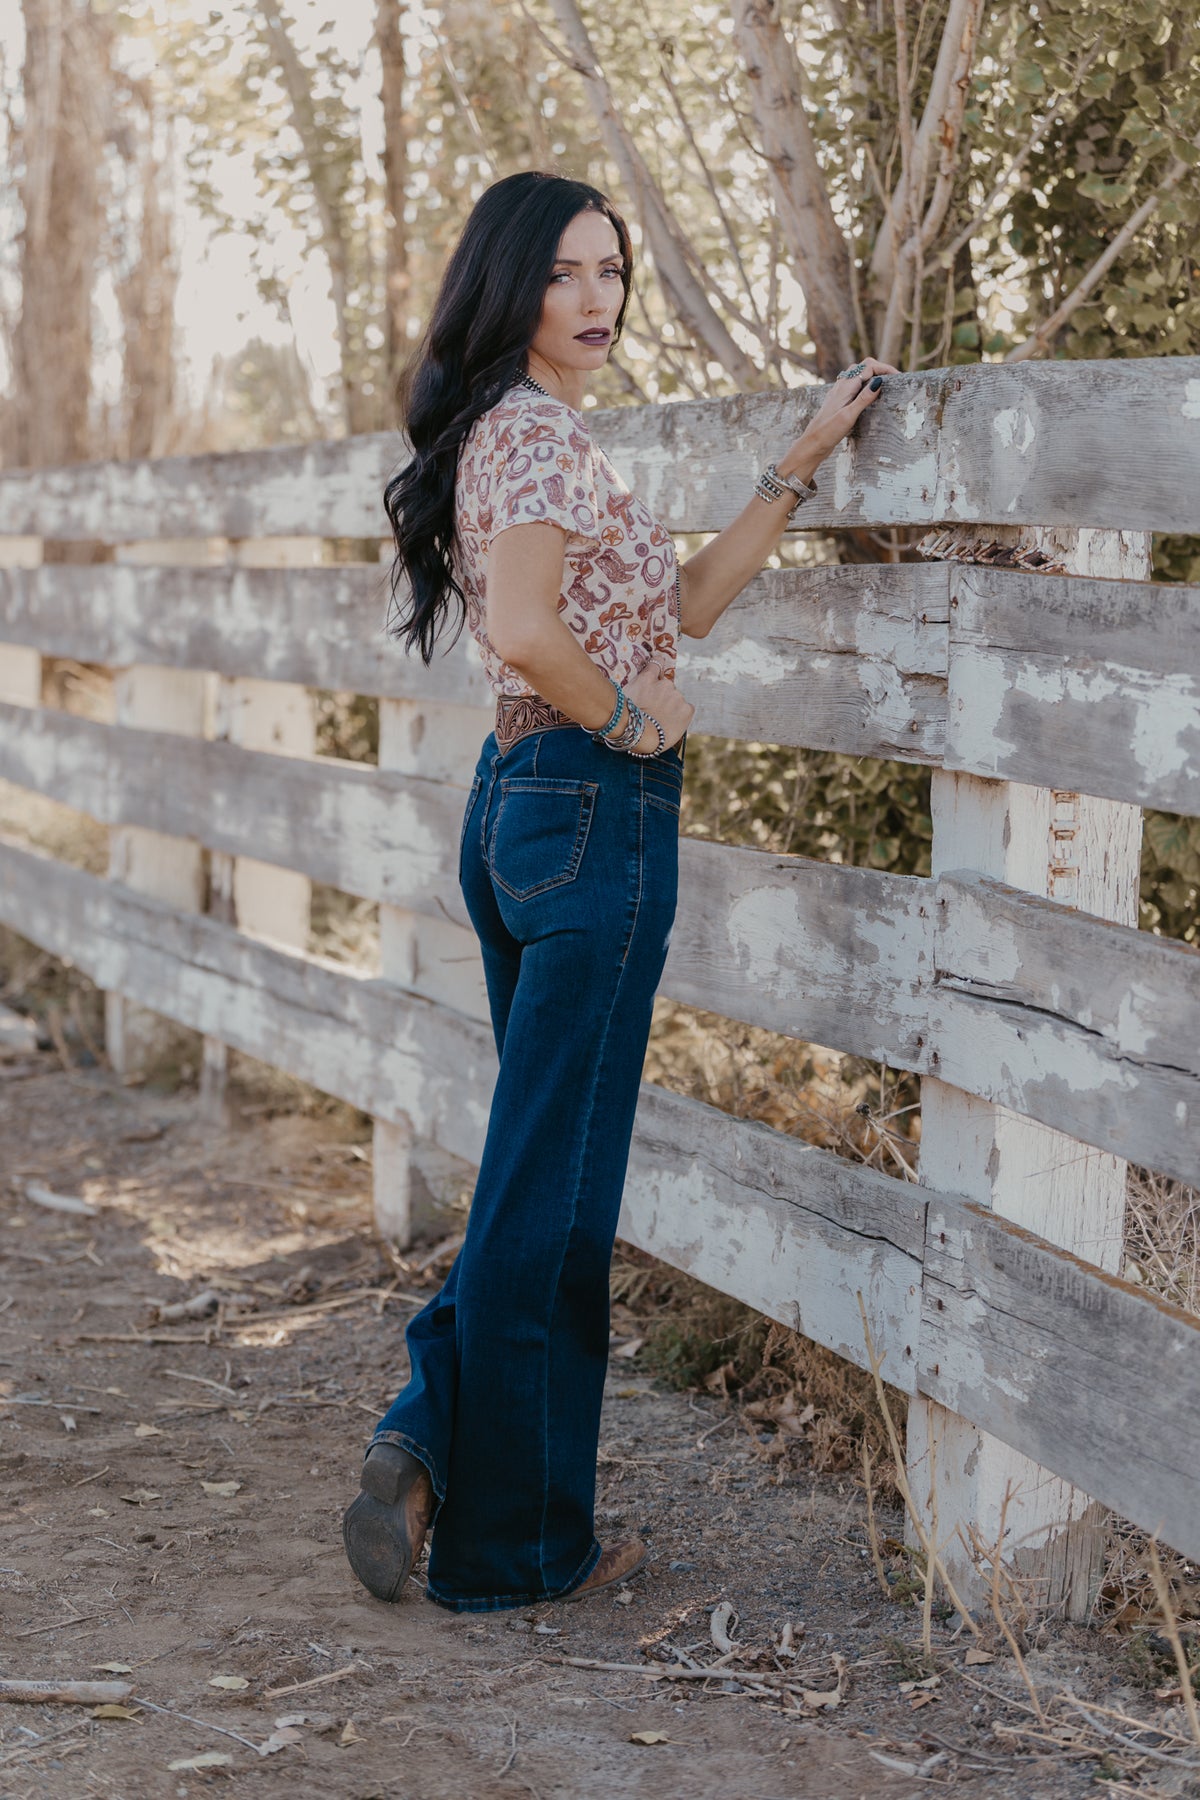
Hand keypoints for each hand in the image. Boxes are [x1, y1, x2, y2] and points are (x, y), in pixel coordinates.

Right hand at [624, 660, 693, 751]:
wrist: (641, 737)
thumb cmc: (626, 720)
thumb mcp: (624, 698)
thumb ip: (634, 688)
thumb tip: (637, 685)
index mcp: (647, 679)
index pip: (656, 663)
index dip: (657, 668)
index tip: (657, 671)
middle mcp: (664, 683)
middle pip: (666, 687)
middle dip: (661, 696)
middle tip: (653, 711)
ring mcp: (677, 696)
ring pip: (676, 699)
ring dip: (670, 707)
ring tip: (660, 721)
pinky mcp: (687, 709)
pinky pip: (687, 709)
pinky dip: (681, 715)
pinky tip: (671, 723)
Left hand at [784, 355, 900, 470]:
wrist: (812, 444)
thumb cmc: (828, 432)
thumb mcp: (849, 416)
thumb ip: (864, 398)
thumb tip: (879, 382)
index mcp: (846, 386)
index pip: (869, 366)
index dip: (885, 369)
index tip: (898, 378)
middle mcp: (841, 386)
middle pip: (863, 367)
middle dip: (879, 369)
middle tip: (894, 380)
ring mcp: (839, 392)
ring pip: (857, 375)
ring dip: (871, 375)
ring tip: (884, 385)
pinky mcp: (838, 400)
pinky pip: (853, 385)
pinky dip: (864, 384)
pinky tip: (867, 395)